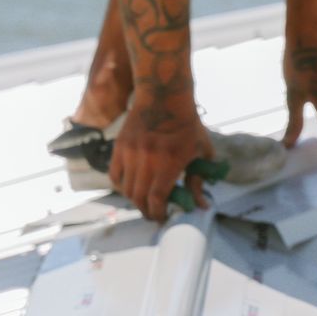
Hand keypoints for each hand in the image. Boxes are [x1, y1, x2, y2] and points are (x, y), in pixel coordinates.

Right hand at [112, 92, 215, 221]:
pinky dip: (121, 185)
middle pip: (139, 198)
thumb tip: (201, 205)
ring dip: (135, 200)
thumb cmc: (187, 125)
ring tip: (144, 201)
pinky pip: (114, 175)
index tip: (163, 217)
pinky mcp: (120, 147)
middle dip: (147, 211)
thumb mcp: (201, 151)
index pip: (156, 199)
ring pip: (126, 189)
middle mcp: (147, 161)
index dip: (158, 213)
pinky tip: (131, 187)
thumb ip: (199, 180)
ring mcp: (131, 154)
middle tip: (154, 213)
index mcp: (169, 164)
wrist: (164, 97)